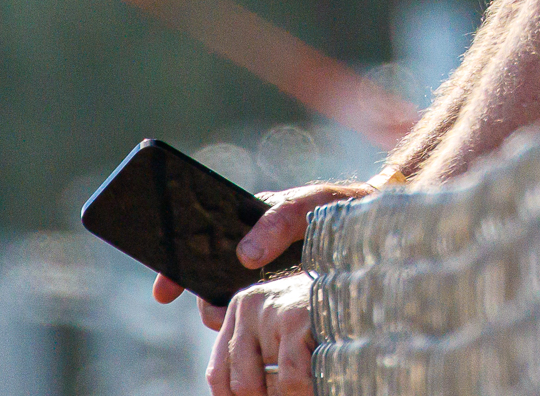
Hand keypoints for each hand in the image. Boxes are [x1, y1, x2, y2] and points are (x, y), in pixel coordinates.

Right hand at [150, 179, 377, 330]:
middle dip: (205, 301)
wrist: (376, 228)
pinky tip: (265, 334)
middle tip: (220, 312)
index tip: (163, 292)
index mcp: (247, 223)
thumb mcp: (310, 205)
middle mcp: (249, 255)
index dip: (176, 270)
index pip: (199, 245)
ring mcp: (263, 281)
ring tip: (246, 319)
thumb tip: (244, 256)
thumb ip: (278, 222)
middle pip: (209, 285)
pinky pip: (256, 319)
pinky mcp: (281, 302)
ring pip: (230, 307)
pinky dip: (252, 329)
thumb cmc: (339, 209)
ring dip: (228, 317)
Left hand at [207, 272, 313, 394]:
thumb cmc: (325, 306)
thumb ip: (258, 345)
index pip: (219, 373)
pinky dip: (304, 391)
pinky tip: (319, 384)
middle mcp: (250, 305)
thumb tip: (237, 391)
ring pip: (264, 386)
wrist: (362, 277)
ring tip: (306, 389)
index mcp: (242, 308)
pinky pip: (290, 378)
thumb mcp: (285, 322)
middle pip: (239, 383)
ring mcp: (272, 311)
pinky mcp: (295, 320)